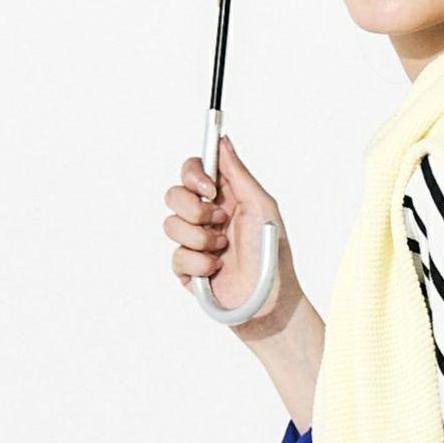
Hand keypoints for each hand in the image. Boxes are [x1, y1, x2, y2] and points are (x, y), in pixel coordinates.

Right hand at [165, 134, 303, 340]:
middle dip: (193, 209)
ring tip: (222, 250)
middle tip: (218, 220)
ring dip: (199, 238)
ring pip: (171, 224)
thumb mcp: (261, 206)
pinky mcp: (186, 269)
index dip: (193, 174)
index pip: (194, 171)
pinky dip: (199, 263)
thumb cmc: (272, 253)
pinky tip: (216, 269)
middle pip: (174, 194)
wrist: (268, 302)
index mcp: (226, 197)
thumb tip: (222, 140)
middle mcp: (207, 216)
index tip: (208, 187)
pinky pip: (176, 256)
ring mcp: (194, 242)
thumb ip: (238, 173)